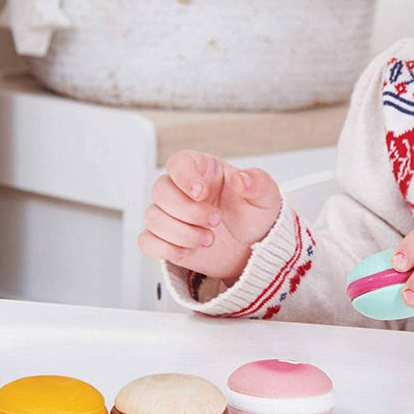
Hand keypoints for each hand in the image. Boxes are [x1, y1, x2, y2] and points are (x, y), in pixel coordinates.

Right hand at [137, 150, 281, 283]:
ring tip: (209, 239)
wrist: (253, 249)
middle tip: (215, 221)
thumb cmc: (255, 216)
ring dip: (181, 233)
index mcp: (205, 171)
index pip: (179, 162)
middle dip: (187, 211)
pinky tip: (189, 250)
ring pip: (153, 217)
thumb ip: (257, 183)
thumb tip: (242, 179)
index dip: (185, 176)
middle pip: (160, 190)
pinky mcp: (167, 239)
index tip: (201, 193)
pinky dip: (166, 248)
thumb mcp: (266, 196)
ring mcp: (172, 215)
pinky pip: (147, 241)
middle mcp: (183, 190)